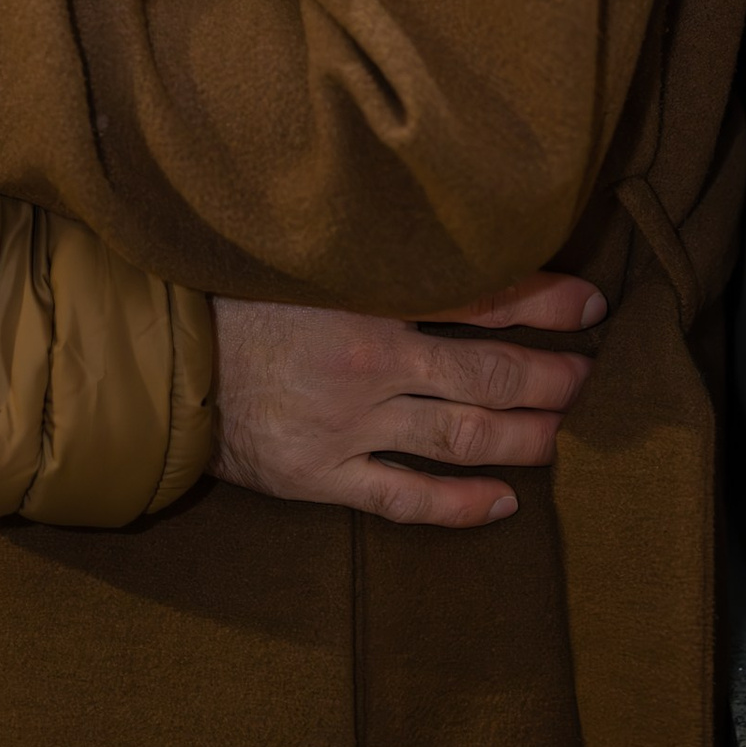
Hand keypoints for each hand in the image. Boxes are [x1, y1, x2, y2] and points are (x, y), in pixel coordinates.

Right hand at [210, 276, 604, 525]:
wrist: (158, 359)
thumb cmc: (229, 294)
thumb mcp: (303, 256)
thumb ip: (369, 257)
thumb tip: (445, 241)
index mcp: (366, 298)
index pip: (479, 296)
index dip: (542, 301)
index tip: (588, 303)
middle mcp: (369, 363)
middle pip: (487, 373)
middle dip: (549, 376)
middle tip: (587, 376)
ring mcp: (348, 426)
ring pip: (462, 437)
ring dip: (522, 438)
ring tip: (558, 434)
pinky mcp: (323, 476)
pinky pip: (407, 500)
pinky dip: (462, 505)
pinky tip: (503, 503)